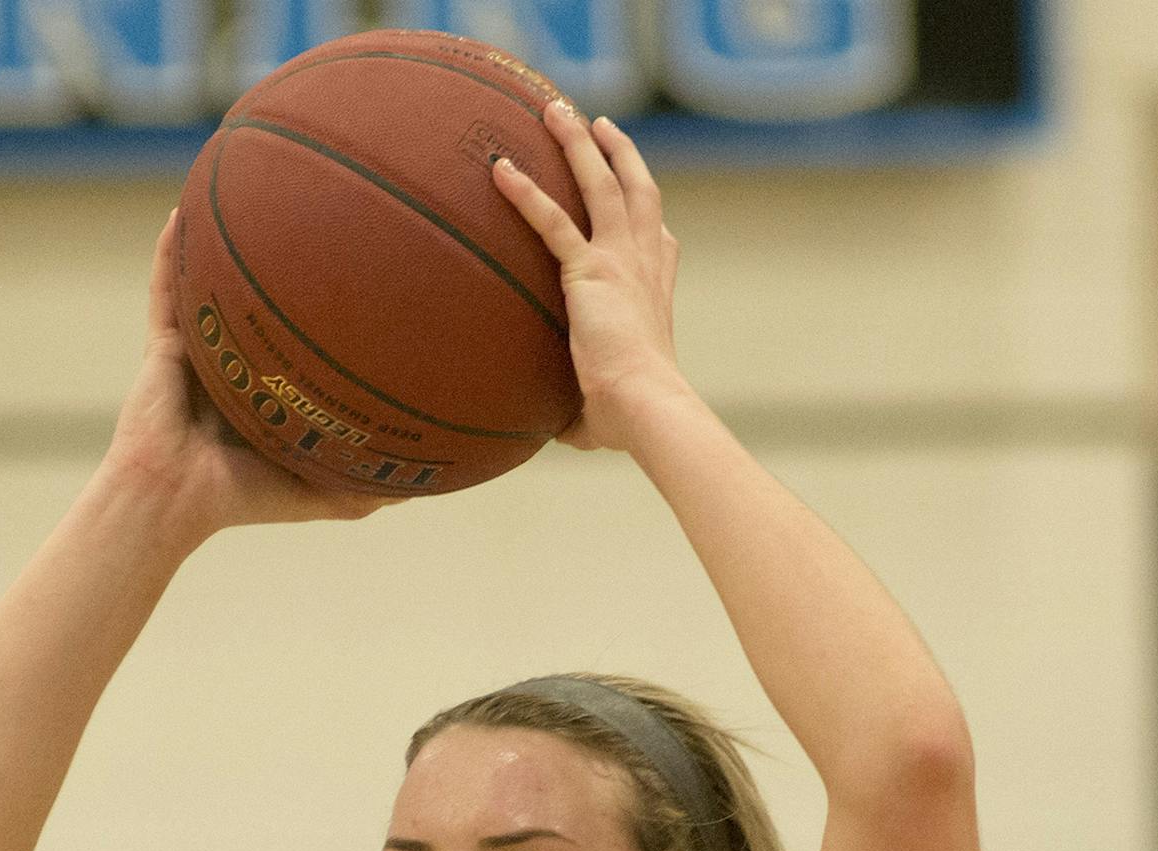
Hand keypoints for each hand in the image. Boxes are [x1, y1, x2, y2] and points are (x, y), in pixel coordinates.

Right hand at [100, 211, 392, 540]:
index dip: (334, 313)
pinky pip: (165, 289)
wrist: (175, 500)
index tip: (372, 276)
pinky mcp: (163, 345)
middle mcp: (236, 362)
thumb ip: (369, 485)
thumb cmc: (245, 499)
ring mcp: (198, 349)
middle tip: (325, 218)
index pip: (306, 342)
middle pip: (266, 302)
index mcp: (271, 389)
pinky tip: (181, 212)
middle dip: (287, 263)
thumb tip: (431, 480)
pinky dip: (170, 253)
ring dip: (224, 242)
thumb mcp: (324, 493)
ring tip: (247, 190)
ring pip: (214, 284)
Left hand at [493, 103, 690, 453]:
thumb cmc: (629, 420)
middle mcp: (645, 265)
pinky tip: (498, 169)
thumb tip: (556, 435)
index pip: (659, 241)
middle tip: (599, 124)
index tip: (641, 196)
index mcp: (657, 292)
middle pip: (636, 189)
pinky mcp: (591, 270)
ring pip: (601, 183)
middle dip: (618, 152)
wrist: (646, 407)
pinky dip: (524, 193)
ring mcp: (621, 260)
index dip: (650, 216)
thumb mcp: (605, 410)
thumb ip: (581, 410)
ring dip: (578, 143)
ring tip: (555, 109)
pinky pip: (552, 221)